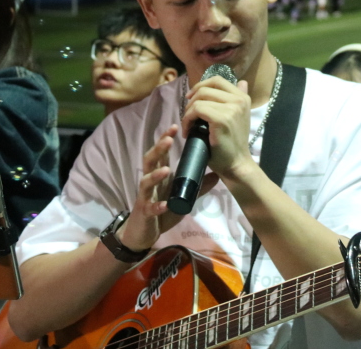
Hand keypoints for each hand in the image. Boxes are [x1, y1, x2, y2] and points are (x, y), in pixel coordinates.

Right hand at [118, 125, 218, 251]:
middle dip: (158, 149)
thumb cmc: (162, 211)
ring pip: (146, 182)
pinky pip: (150, 208)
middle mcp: (150, 182)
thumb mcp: (183, 197)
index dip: (165, 139)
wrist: (144, 233)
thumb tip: (217, 174)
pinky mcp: (144, 212)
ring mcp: (145, 197)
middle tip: (169, 139)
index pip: (161, 153)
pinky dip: (157, 205)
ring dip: (155, 175)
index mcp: (159, 175)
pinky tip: (164, 204)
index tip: (175, 127)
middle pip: (150, 161)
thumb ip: (198, 186)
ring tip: (166, 169)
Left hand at [182, 76, 252, 176]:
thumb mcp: (238, 116)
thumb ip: (237, 99)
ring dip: (188, 112)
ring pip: (199, 99)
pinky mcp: (222, 119)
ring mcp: (232, 108)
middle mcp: (240, 100)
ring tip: (188, 125)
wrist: (236, 164)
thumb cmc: (233, 143)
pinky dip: (188, 119)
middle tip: (188, 115)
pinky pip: (197, 110)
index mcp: (243, 97)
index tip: (191, 98)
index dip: (200, 85)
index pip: (217, 80)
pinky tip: (188, 130)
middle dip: (192, 100)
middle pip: (206, 88)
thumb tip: (242, 81)